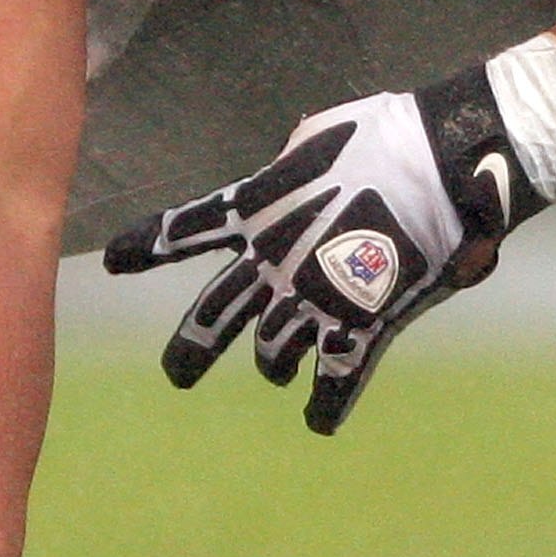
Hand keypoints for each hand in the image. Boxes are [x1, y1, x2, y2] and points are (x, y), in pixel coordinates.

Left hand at [102, 62, 543, 433]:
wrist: (443, 165)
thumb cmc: (386, 136)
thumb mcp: (319, 135)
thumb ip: (290, 161)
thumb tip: (287, 164)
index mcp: (258, 210)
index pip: (185, 230)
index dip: (146, 245)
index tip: (112, 259)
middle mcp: (273, 264)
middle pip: (212, 319)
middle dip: (189, 351)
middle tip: (176, 374)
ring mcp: (313, 301)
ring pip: (271, 356)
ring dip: (273, 365)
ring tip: (277, 371)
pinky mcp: (360, 327)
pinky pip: (332, 383)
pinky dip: (323, 408)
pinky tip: (317, 421)